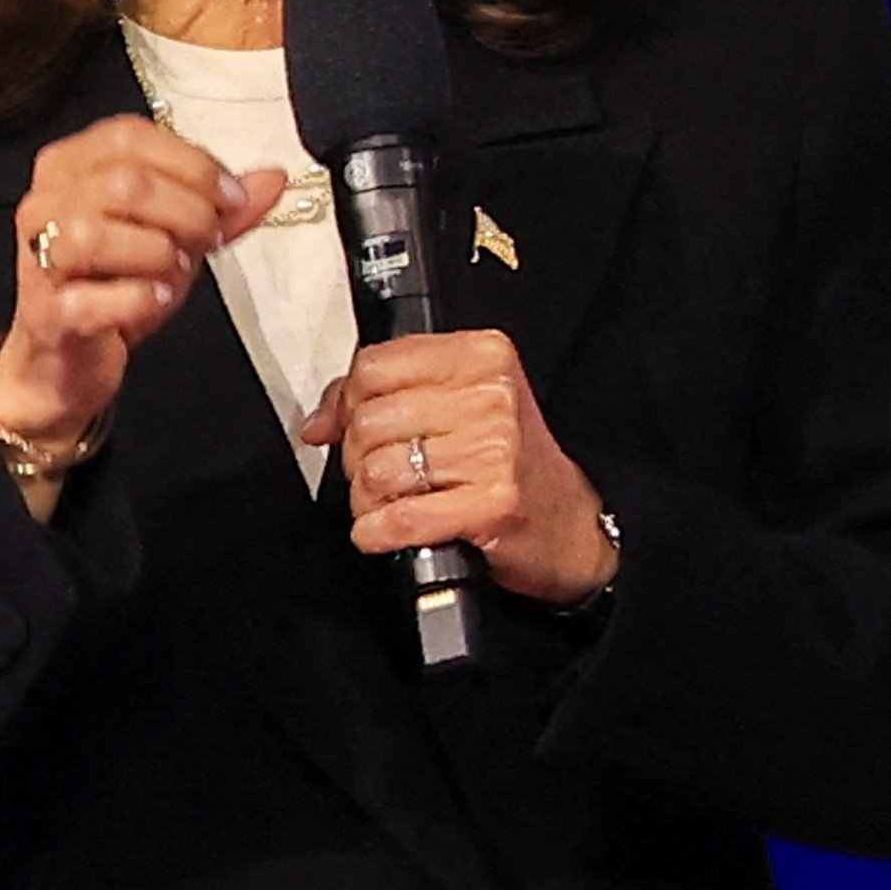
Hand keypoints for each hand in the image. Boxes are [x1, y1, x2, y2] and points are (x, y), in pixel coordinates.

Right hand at [0, 118, 280, 450]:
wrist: (69, 360)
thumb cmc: (114, 287)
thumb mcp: (175, 237)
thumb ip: (221, 209)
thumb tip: (272, 178)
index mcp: (71, 166)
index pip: (129, 136)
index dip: (191, 163)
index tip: (231, 195)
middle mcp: (45, 203)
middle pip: (123, 183)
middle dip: (185, 210)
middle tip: (208, 237)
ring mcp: (39, 258)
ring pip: (97, 234)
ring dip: (158, 252)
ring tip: (178, 269)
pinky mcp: (47, 314)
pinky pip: (92, 299)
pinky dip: (138, 298)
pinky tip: (158, 298)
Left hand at [303, 328, 614, 605]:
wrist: (572, 526)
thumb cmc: (512, 467)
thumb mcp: (458, 408)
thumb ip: (383, 398)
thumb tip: (318, 423)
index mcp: (482, 356)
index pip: (374, 366)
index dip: (348, 404)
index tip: (352, 427)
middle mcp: (491, 396)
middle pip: (370, 420)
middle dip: (357, 459)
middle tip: (379, 476)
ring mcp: (494, 450)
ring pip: (378, 471)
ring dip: (368, 501)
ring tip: (389, 506)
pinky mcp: (492, 504)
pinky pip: (399, 518)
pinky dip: (378, 532)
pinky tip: (384, 533)